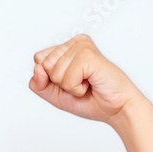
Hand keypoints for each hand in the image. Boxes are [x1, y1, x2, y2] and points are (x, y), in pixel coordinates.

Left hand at [28, 33, 145, 122]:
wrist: (116, 109)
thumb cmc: (90, 99)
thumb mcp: (55, 95)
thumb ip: (39, 84)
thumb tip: (36, 68)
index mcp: (67, 47)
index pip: (38, 59)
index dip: (50, 78)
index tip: (71, 80)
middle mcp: (75, 42)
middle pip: (43, 64)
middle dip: (59, 82)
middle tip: (81, 82)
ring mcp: (82, 46)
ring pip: (54, 72)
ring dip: (69, 86)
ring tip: (87, 82)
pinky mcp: (88, 55)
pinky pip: (66, 79)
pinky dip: (76, 89)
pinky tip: (91, 82)